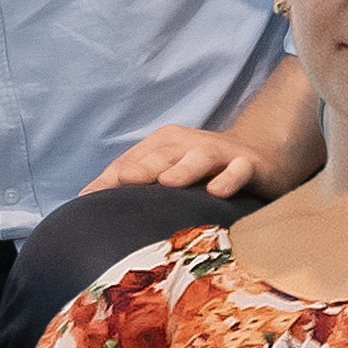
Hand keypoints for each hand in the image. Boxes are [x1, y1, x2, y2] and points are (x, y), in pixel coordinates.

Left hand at [80, 123, 267, 199]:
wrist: (261, 157)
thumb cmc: (204, 171)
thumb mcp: (168, 174)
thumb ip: (132, 186)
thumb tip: (85, 202)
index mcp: (164, 145)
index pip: (132, 160)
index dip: (111, 178)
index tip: (88, 199)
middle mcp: (189, 145)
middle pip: (163, 155)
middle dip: (143, 168)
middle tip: (123, 181)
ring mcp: (220, 153)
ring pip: (200, 157)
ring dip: (184, 168)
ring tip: (167, 182)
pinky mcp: (249, 165)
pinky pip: (239, 171)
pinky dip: (229, 178)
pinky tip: (217, 191)